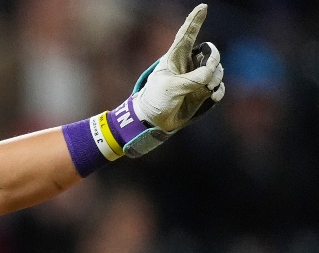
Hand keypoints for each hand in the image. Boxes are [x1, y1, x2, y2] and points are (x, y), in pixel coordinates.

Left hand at [124, 4, 225, 156]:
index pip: (186, 35)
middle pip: (211, 52)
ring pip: (217, 70)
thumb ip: (194, 79)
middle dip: (215, 59)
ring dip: (215, 79)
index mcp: (175, 58)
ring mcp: (197, 78)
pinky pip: (219, 86)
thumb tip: (212, 75)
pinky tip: (213, 96)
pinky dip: (218, 91)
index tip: (203, 7)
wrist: (154, 121)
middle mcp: (188, 65)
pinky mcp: (203, 91)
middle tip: (209, 72)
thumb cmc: (156, 100)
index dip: (195, 21)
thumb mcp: (172, 87)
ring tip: (205, 90)